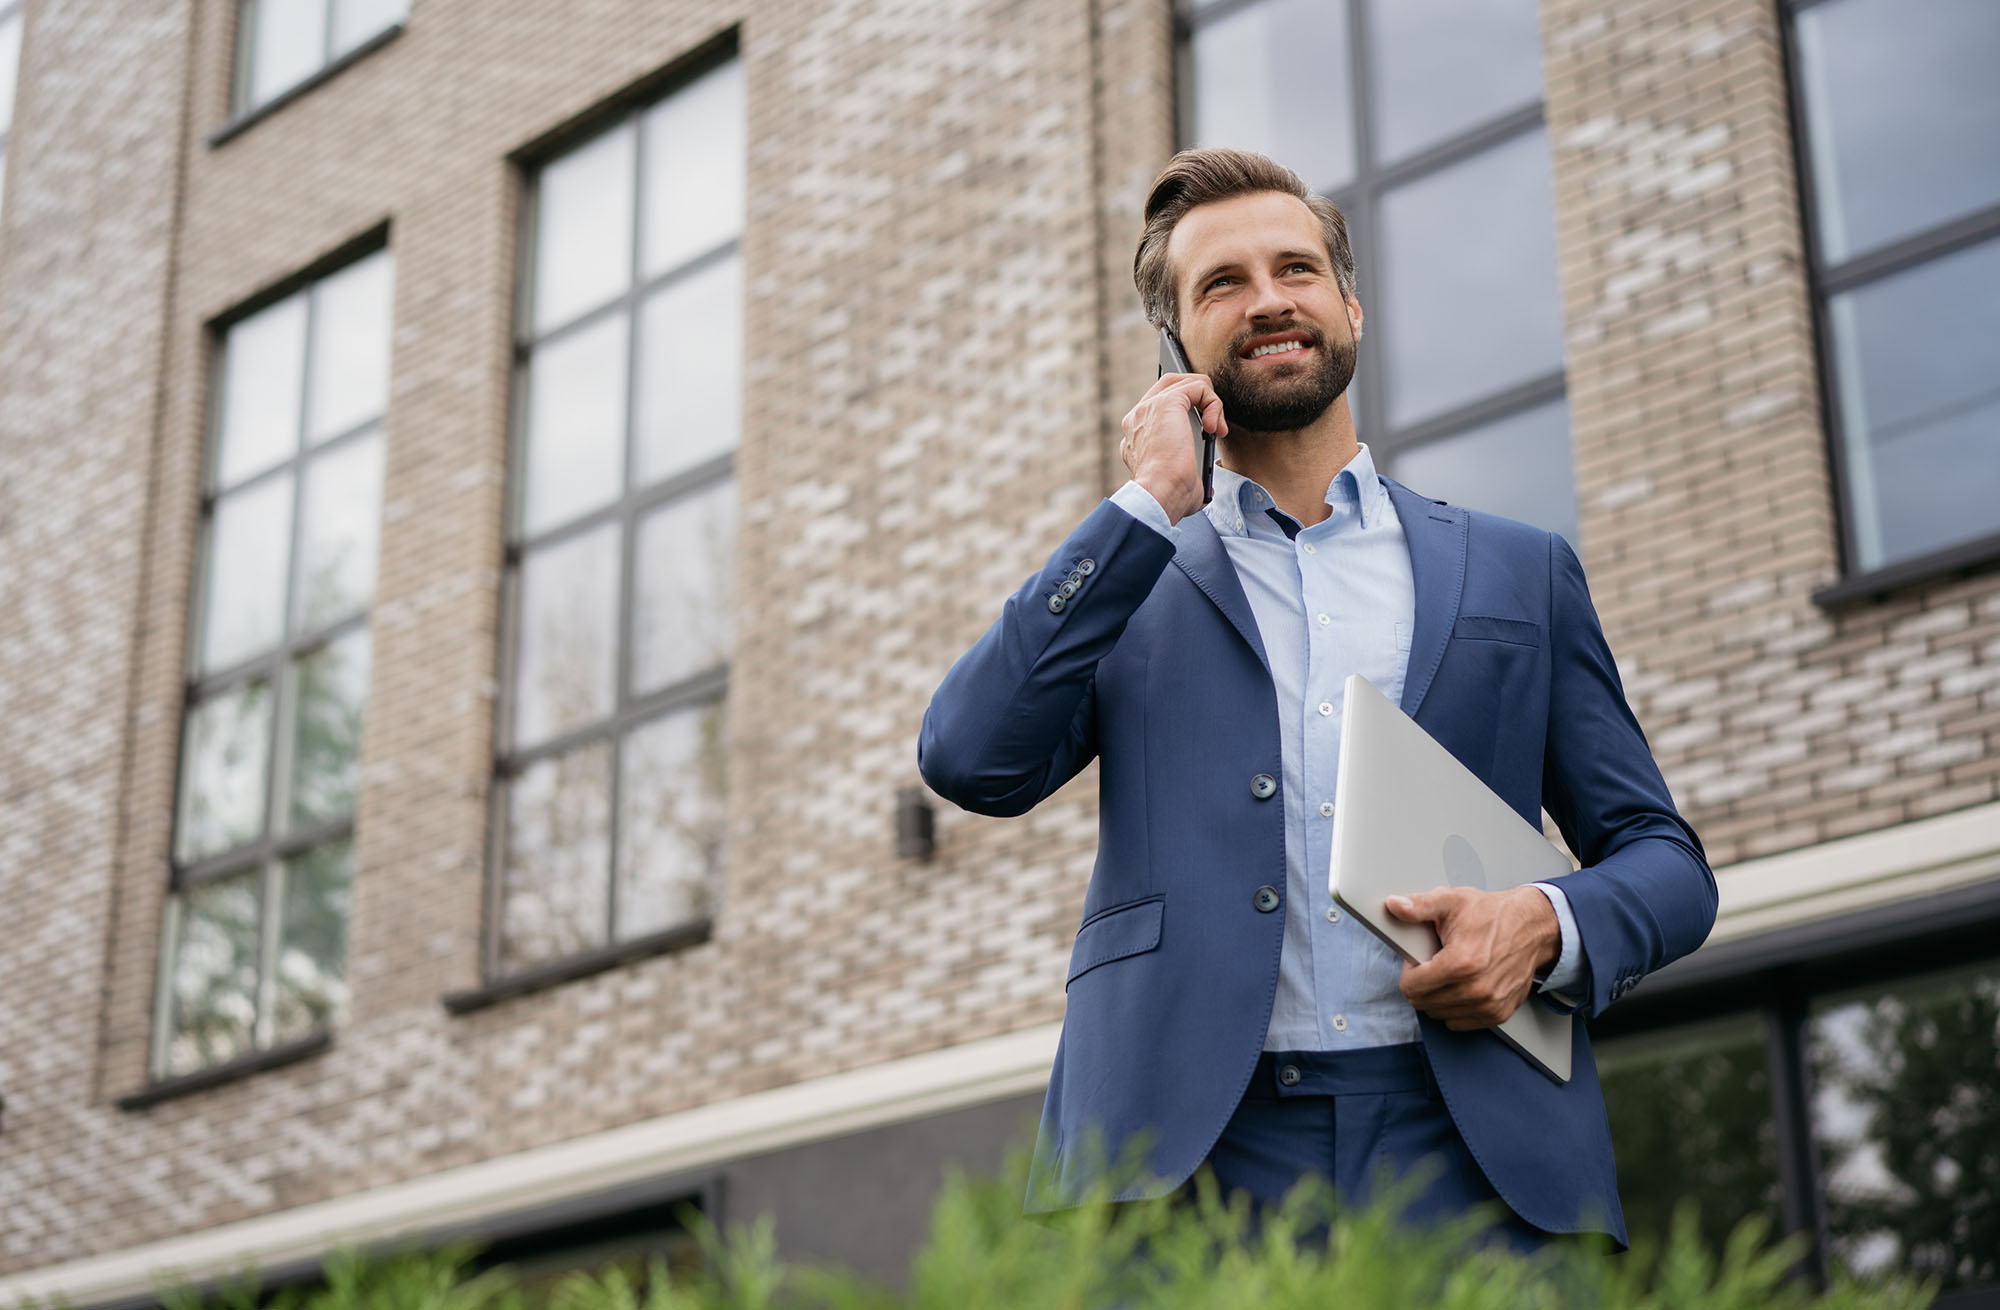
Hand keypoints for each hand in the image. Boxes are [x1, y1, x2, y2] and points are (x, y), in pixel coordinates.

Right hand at [1120, 373, 1226, 523]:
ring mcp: (1149, 408)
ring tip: (1218, 429)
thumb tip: (1205, 484)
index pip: (1161, 406)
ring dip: (1210, 403)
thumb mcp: (1176, 482)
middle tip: (1214, 425)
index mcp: (1136, 436)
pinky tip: (1216, 428)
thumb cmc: (1167, 498)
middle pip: (1171, 384)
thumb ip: (1186, 473)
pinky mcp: (1166, 403)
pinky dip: (1214, 404)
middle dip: (1199, 398)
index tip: (1204, 431)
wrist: (1159, 497)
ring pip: (1186, 383)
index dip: (1188, 412)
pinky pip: (1198, 388)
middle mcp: (1138, 418)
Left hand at [1386, 886, 1559, 1030]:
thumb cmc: (1493, 914)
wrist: (1532, 927)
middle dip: (1421, 984)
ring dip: (1437, 997)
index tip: (1418, 960)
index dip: (1409, 971)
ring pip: (1439, 1014)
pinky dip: (1454, 1008)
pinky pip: (1459, 1022)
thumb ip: (1419, 906)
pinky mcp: (1498, 1013)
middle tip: (1434, 964)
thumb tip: (1394, 906)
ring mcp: (1489, 1004)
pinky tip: (1461, 986)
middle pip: (1423, 1002)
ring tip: (1449, 973)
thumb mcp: (1451, 901)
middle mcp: (1477, 988)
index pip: (1412, 987)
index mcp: (1462, 962)